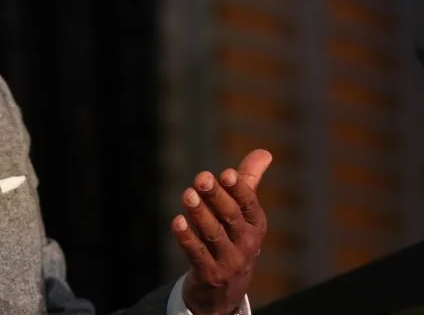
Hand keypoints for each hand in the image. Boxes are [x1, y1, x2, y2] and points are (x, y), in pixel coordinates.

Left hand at [173, 149, 272, 314]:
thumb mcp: (243, 214)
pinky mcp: (209, 274)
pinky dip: (187, 238)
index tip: (226, 173)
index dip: (239, 189)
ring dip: (200, 213)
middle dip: (216, 196)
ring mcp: (229, 261)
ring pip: (213, 234)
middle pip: (231, 217)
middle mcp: (246, 244)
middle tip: (201, 177)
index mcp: (256, 225)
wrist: (226, 289)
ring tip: (187, 194)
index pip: (249, 205)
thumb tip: (264, 152)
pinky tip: (176, 221)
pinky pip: (197, 254)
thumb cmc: (233, 239)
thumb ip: (248, 183)